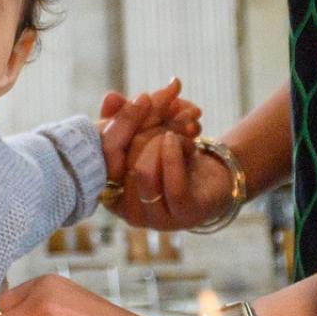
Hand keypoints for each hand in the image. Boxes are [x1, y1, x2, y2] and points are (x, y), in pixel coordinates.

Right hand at [97, 83, 231, 231]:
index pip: (103, 151)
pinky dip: (175, 154)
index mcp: (108, 188)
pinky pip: (172, 184)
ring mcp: (153, 218)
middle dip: (148, 126)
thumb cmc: (172, 154)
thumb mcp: (146, 129)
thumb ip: (126, 114)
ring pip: (142, 171)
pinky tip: (181, 140)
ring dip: (162, 141)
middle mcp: (124, 209)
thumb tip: (111, 98)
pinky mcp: (182, 216)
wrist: (214, 177)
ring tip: (177, 134)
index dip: (121, 122)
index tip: (143, 98)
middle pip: (122, 158)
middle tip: (172, 109)